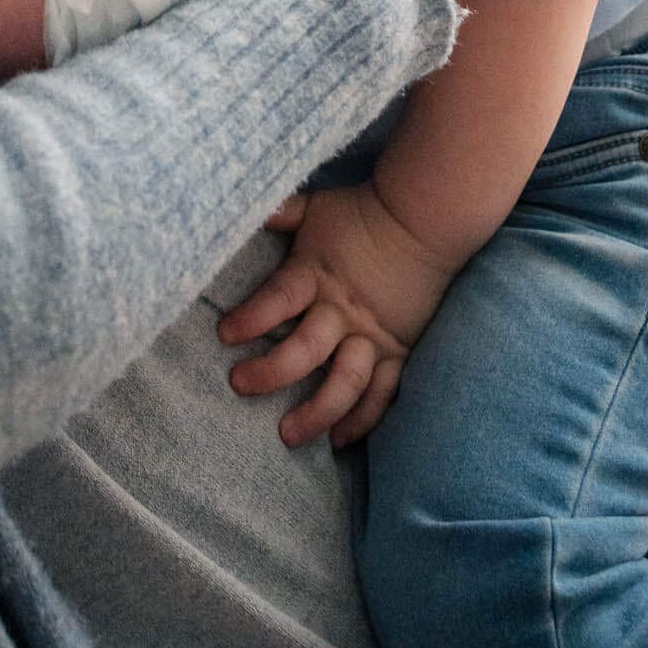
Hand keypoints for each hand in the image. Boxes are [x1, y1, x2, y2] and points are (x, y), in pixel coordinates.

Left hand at [217, 181, 456, 446]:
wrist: (423, 220)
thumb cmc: (362, 212)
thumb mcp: (316, 208)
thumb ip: (281, 214)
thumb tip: (242, 209)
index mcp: (316, 275)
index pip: (278, 299)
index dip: (251, 318)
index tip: (224, 334)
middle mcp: (343, 312)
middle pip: (305, 350)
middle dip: (270, 372)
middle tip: (239, 385)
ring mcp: (373, 337)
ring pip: (345, 383)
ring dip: (316, 412)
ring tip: (287, 434)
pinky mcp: (399, 353)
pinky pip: (382, 394)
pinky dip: (362, 419)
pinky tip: (339, 439)